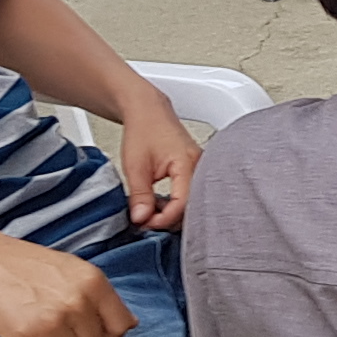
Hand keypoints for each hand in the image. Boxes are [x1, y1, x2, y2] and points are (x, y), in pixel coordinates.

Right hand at [0, 234, 135, 336]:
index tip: (96, 330)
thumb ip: (101, 298)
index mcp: (93, 281)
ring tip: (38, 320)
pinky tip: (28, 332)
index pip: (120, 323)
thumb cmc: (24, 265)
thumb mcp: (72, 270)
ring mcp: (55, 320)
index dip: (108, 331)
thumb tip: (126, 325)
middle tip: (53, 317)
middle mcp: (78, 301)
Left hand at [114, 99, 197, 231]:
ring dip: (170, 212)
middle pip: (191, 207)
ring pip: (191, 203)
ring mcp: (201, 169)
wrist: (148, 112)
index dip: (162, 220)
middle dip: (167, 219)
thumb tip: (141, 219)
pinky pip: (190, 195)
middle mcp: (201, 167)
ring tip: (149, 211)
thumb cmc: (144, 130)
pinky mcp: (196, 172)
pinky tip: (159, 203)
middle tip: (145, 221)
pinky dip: (174, 204)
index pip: (182, 204)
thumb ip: (140, 195)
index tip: (144, 223)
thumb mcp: (135, 166)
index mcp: (189, 163)